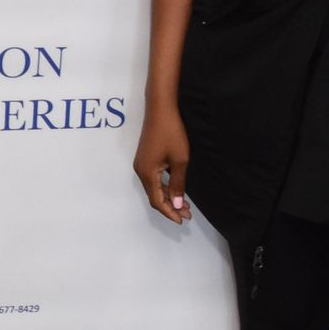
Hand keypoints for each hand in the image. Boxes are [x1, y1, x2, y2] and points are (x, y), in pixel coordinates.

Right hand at [133, 105, 190, 222]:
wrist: (160, 109)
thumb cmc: (171, 132)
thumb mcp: (179, 160)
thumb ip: (178, 184)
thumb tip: (178, 205)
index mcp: (147, 174)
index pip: (158, 201)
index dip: (170, 213)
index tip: (183, 220)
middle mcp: (140, 171)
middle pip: (154, 197)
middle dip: (171, 207)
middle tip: (188, 215)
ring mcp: (141, 165)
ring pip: (154, 188)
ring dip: (168, 198)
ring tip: (185, 205)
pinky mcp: (145, 159)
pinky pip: (153, 179)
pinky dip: (164, 187)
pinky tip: (175, 189)